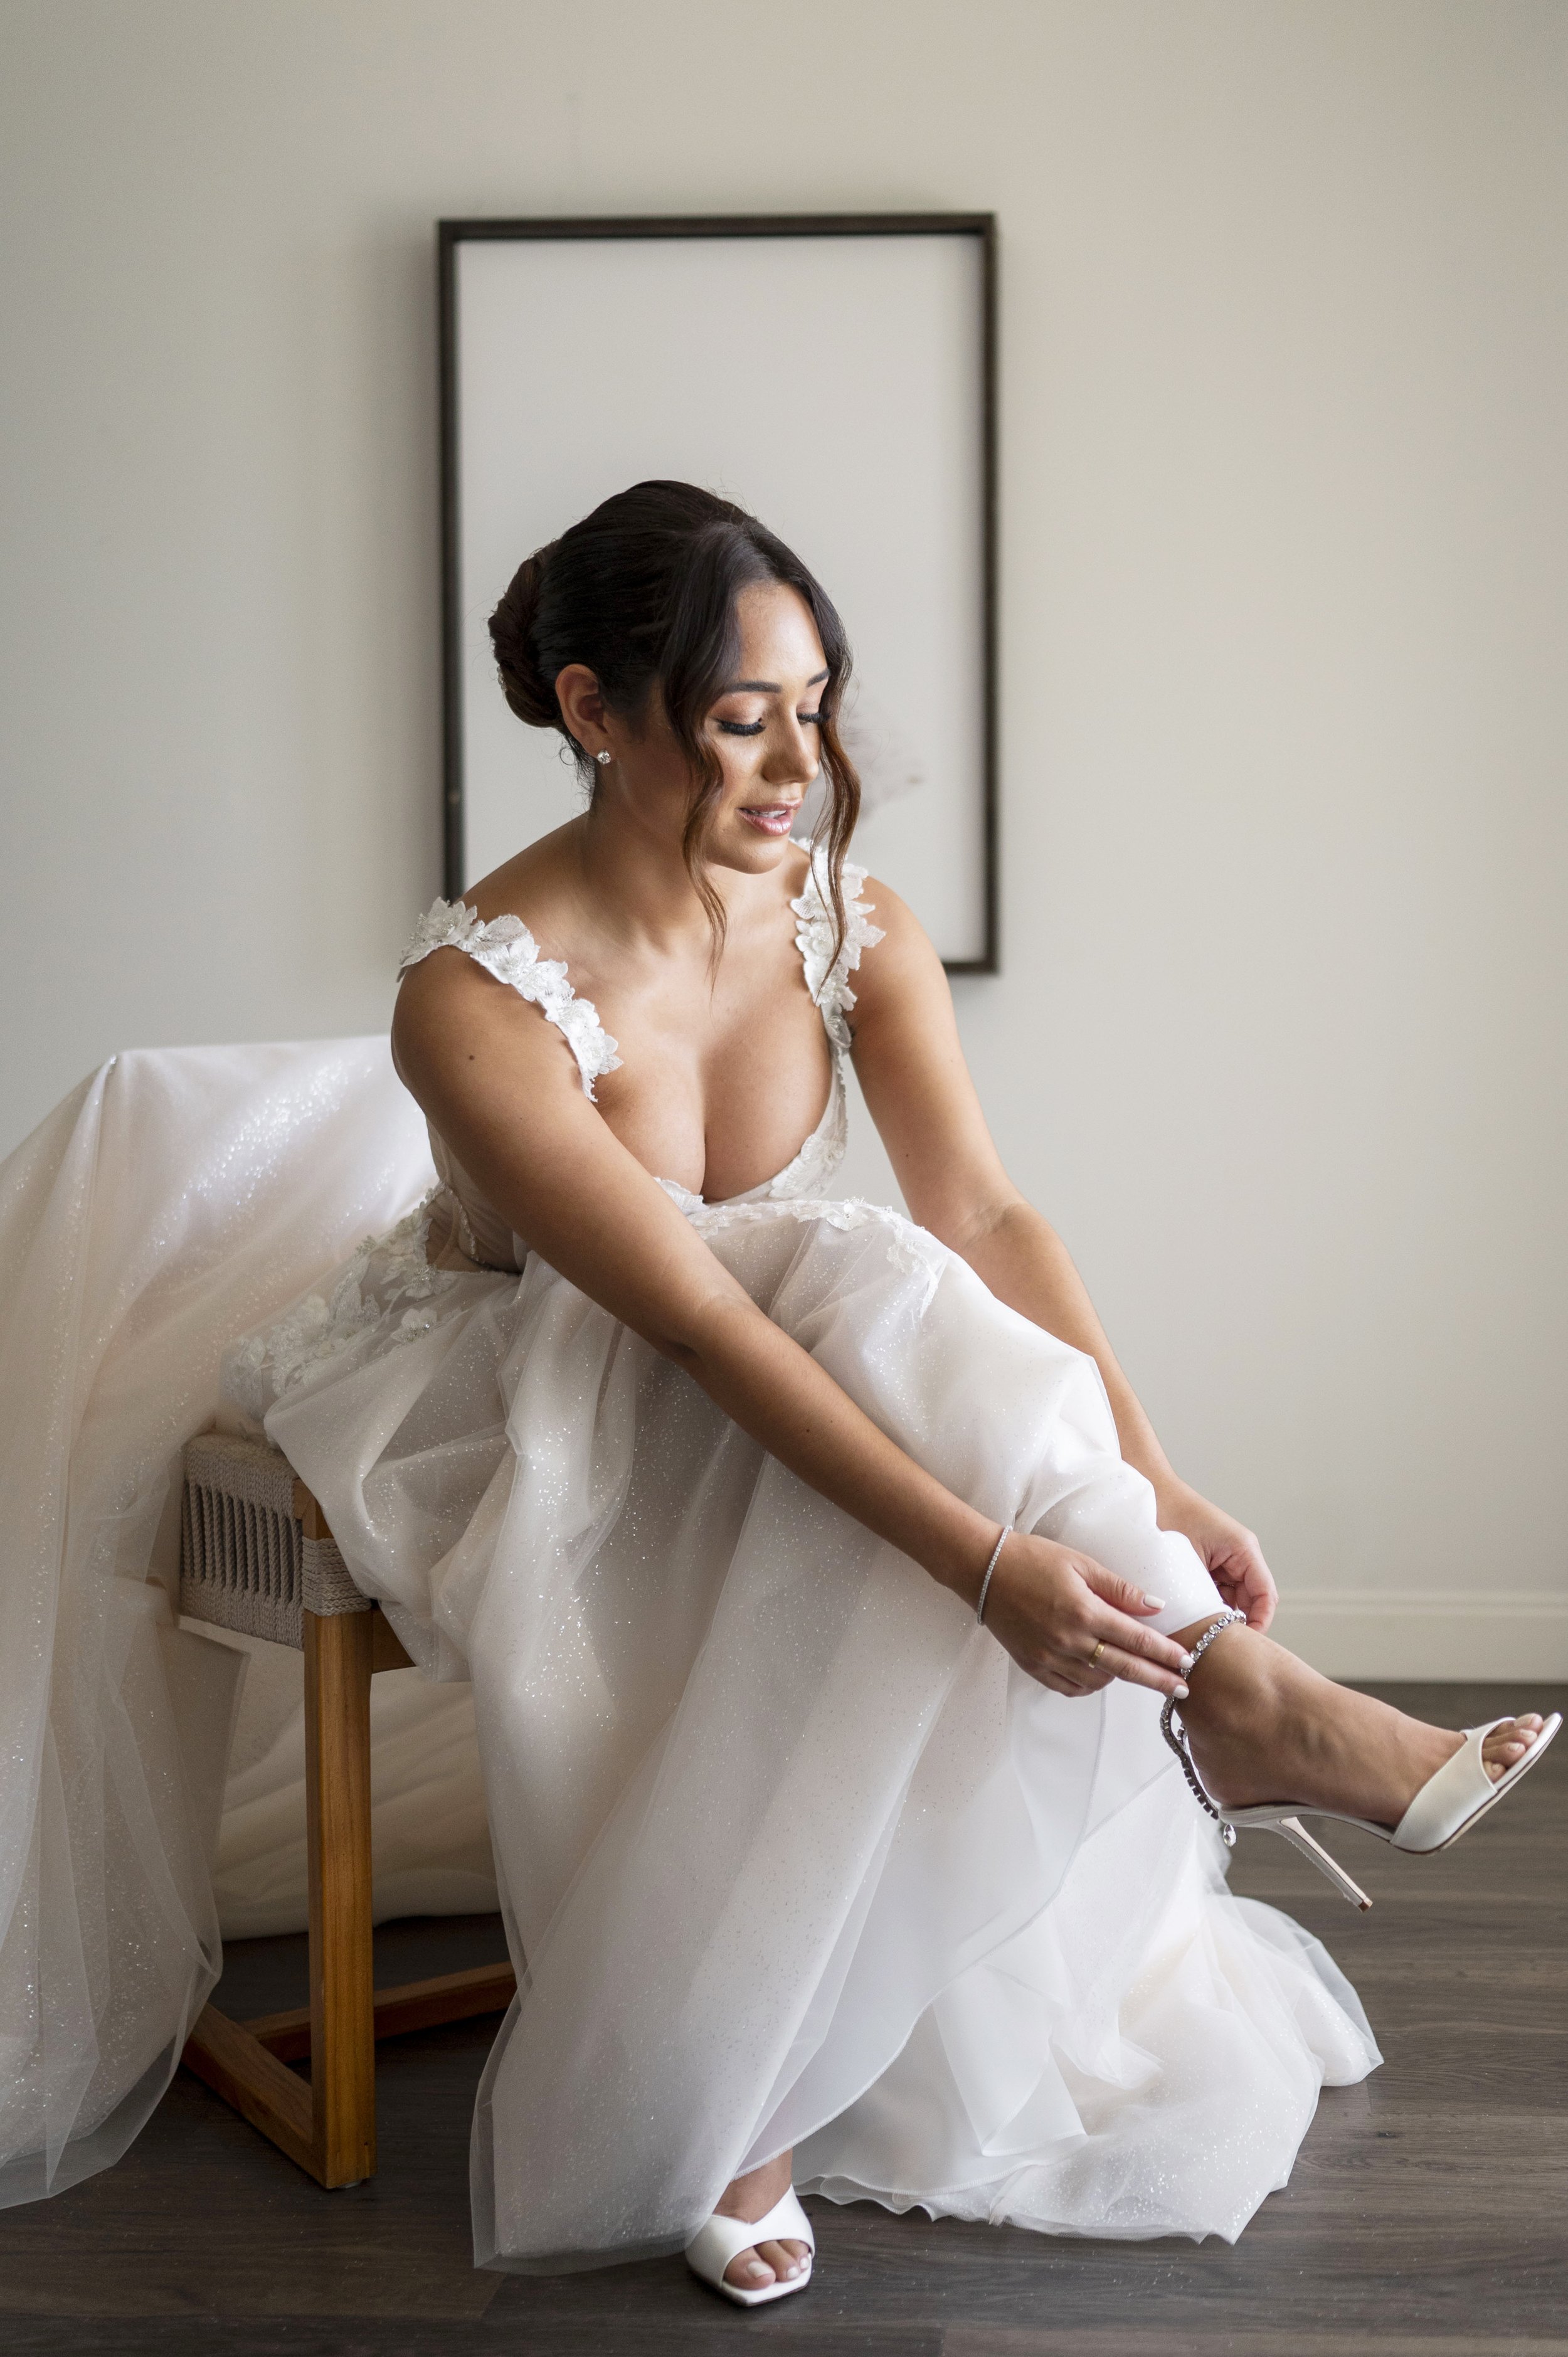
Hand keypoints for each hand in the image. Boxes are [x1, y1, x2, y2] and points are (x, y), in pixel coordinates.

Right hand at [982, 1532, 1190, 1698]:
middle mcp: (1068, 1640)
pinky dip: (1090, 1684)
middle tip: (1184, 1690)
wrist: (985, 1570)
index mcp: (1084, 1611)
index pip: (1136, 1638)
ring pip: (1098, 1680)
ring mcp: (1049, 1657)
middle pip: (1125, 1667)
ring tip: (1137, 1669)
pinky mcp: (1033, 1666)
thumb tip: (1157, 1606)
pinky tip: (1101, 1675)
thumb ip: (1120, 1589)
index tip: (1187, 1662)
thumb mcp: (1081, 1563)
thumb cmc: (1033, 1559)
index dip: (1165, 1652)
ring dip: (1122, 1677)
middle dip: (1158, 1679)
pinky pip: (1070, 1687)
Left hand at [1153, 1479, 1276, 1631]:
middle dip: (1235, 1623)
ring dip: (1218, 1614)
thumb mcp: (1186, 1563)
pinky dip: (1206, 1604)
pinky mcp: (1211, 1561)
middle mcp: (1240, 1554)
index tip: (1242, 1645)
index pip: (1265, 1596)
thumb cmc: (1166, 1515)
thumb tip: (1205, 1632)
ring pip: (1232, 1598)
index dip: (1258, 1623)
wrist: (1147, 1489)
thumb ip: (1201, 1597)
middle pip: (1250, 1600)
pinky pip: (1216, 1590)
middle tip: (1214, 1645)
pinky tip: (1189, 1614)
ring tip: (1199, 1631)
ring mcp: (1226, 1558)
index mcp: (1243, 1549)